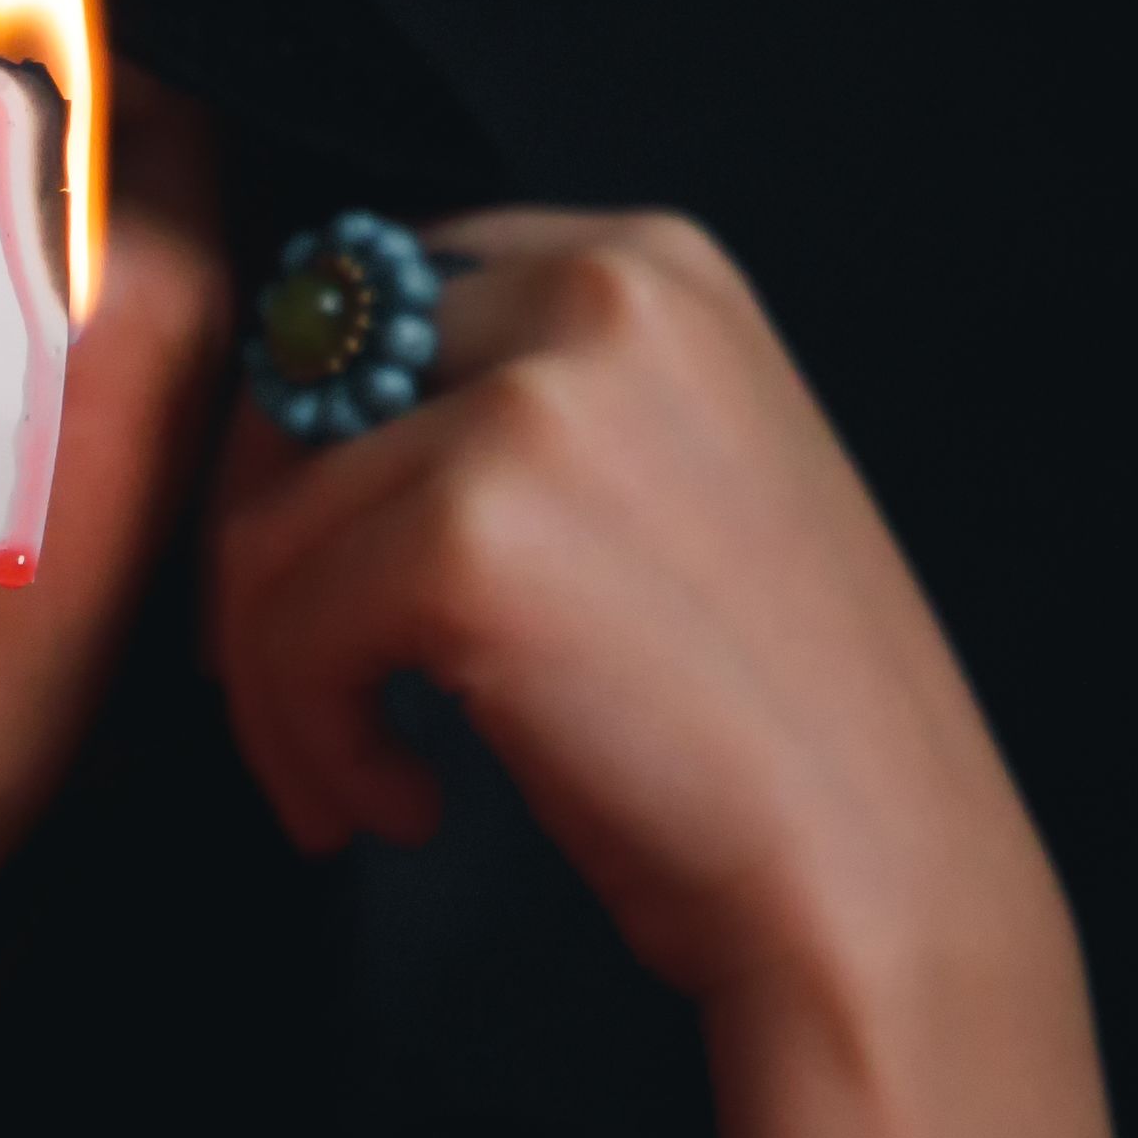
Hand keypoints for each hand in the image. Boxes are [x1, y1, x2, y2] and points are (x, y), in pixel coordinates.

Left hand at [200, 211, 1056, 1018]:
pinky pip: (287, 631)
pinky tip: (406, 807)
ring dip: (280, 684)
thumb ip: (517, 414)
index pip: (374, 295)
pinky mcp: (468, 536)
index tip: (309, 577)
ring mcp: (530, 406)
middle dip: (260, 558)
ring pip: (271, 529)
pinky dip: (310, 741)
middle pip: (294, 391)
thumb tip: (291, 436)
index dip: (309, 446)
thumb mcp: (662, 484)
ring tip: (356, 789)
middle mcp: (595, 292)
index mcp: (650, 262)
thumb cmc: (768, 723)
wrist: (878, 875)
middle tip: (285, 696)